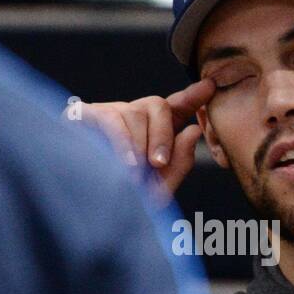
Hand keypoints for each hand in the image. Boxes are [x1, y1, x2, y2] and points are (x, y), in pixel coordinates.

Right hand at [79, 78, 215, 194]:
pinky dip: (122, 142)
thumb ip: (180, 162)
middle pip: (158, 105)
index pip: (177, 106)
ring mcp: (111, 112)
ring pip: (135, 112)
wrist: (83, 207)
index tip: (211, 87)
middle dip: (162, 136)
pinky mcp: (85, 114)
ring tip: (134, 174)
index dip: (193, 96)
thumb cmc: (122, 199)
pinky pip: (111, 119)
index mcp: (154, 131)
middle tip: (158, 164)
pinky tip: (125, 164)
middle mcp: (133, 116)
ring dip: (139, 146)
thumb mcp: (159, 188)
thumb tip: (193, 131)